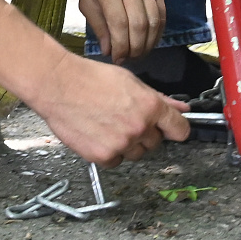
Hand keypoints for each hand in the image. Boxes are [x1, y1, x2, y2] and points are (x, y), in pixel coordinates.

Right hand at [27, 52, 190, 164]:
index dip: (176, 129)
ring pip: (136, 154)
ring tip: (109, 125)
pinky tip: (98, 134)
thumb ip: (159, 99)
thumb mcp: (131, 82)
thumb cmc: (92, 78)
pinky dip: (109, 152)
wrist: (59, 85)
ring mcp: (121, 144)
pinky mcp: (103, 156)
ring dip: (128, 144)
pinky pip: (116, 161)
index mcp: (151, 106)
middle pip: (156, 143)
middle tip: (125, 119)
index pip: (180, 130)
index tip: (171, 130)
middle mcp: (139, 127)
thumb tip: (181, 108)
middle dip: (145, 134)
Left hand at [78, 0, 165, 61]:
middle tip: (128, 58)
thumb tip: (108, 50)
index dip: (121, 46)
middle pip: (139, 25)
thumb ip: (97, 24)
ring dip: (148, 43)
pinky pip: (162, 15)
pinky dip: (157, 32)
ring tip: (139, 53)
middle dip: (135, 48)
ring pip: (153, 22)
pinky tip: (150, 41)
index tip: (117, 59)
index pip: (119, 24)